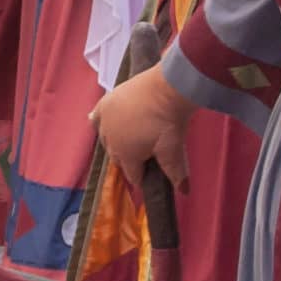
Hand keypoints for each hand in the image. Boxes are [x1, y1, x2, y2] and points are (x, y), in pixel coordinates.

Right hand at [93, 67, 195, 192]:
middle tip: (146, 154)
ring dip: (117, 142)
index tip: (152, 174)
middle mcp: (111, 141)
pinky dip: (100, 123)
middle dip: (130, 160)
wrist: (166, 88)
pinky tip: (106, 123)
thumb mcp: (174, 150)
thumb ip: (176, 173)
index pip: (133, 175)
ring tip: (133, 138)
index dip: (142, 178)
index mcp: (126, 155)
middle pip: (118, 158)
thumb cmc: (169, 122)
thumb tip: (185, 192)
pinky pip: (96, 118)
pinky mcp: (105, 103)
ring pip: (107, 140)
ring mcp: (105, 121)